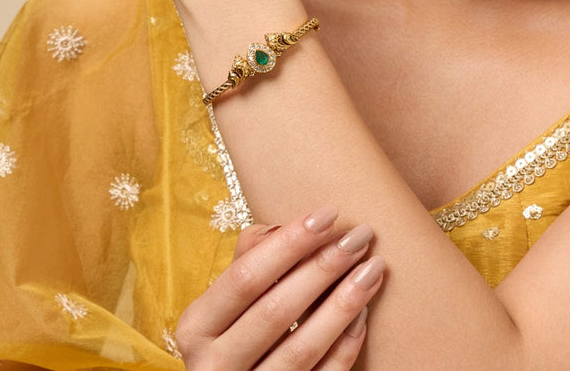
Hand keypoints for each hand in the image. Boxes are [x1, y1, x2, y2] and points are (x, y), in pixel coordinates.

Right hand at [176, 207, 384, 369]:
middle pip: (275, 311)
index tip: (328, 214)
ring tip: (373, 268)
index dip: (288, 244)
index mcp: (196, 327)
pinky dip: (344, 347)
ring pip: (302, 349)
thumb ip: (248, 260)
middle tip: (360, 235)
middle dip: (322, 268)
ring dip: (343, 304)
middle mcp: (213, 365)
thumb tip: (283, 227)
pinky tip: (363, 314)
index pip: (245, 278)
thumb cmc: (232, 330)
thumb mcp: (224, 299)